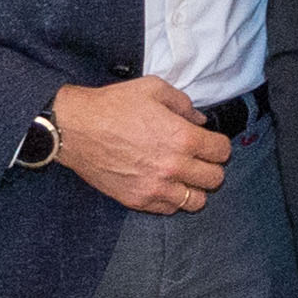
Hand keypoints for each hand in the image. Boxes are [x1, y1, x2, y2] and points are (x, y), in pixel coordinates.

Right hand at [49, 78, 230, 215]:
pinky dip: (172, 199)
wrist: (75, 128)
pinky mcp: (137, 200)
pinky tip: (163, 184)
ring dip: (194, 188)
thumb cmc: (113, 106)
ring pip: (196, 201)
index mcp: (182, 138)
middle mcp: (173, 167)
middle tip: (198, 159)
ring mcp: (155, 187)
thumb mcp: (154, 89)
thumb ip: (184, 104)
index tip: (209, 143)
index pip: (222, 152)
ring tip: (183, 176)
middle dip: (211, 167)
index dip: (218, 145)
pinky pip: (169, 209)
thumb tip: (200, 120)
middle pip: (215, 179)